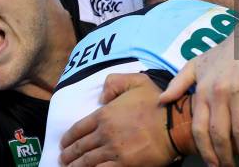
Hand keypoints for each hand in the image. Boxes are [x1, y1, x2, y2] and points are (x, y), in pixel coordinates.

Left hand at [60, 73, 176, 166]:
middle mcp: (105, 133)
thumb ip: (114, 82)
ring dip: (76, 166)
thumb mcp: (136, 81)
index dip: (69, 138)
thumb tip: (102, 97)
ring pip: (87, 162)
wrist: (175, 124)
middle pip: (80, 147)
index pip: (79, 128)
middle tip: (63, 159)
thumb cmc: (157, 102)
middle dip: (69, 155)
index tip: (64, 143)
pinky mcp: (124, 165)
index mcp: (105, 114)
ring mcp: (113, 151)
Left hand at [160, 35, 238, 166]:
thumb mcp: (197, 63)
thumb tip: (161, 101)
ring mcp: (237, 89)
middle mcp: (217, 91)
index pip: (198, 127)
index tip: (212, 165)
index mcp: (202, 89)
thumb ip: (179, 83)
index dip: (205, 150)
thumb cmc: (224, 53)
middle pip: (218, 133)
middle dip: (225, 157)